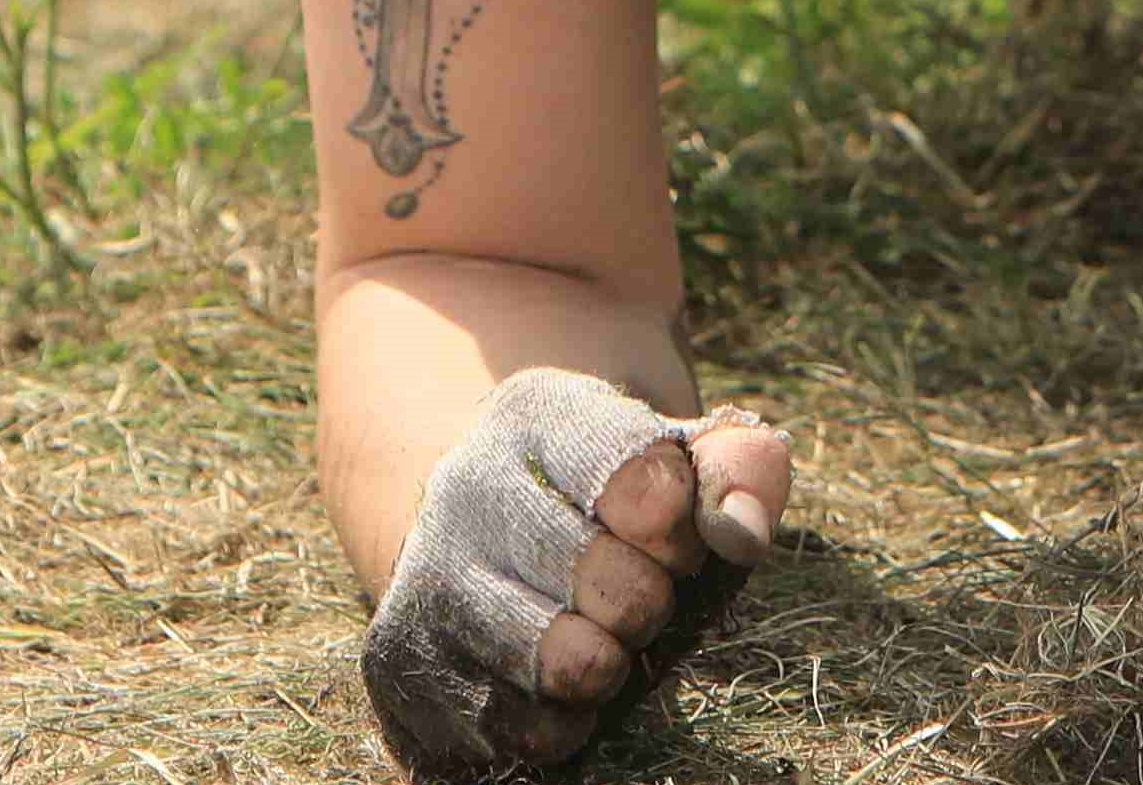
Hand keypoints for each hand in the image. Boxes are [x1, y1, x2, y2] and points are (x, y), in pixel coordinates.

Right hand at [359, 370, 786, 775]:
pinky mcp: (402, 661)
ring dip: (608, 668)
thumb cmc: (609, 499)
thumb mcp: (678, 457)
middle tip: (637, 594)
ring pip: (562, 664)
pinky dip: (562, 723)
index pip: (646, 486)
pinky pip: (519, 729)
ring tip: (601, 640)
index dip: (684, 531)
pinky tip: (556, 684)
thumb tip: (740, 533)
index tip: (672, 536)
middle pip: (611, 584)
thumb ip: (741, 470)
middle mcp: (464, 485)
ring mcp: (424, 575)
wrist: (482, 531)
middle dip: (649, 603)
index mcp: (537, 413)